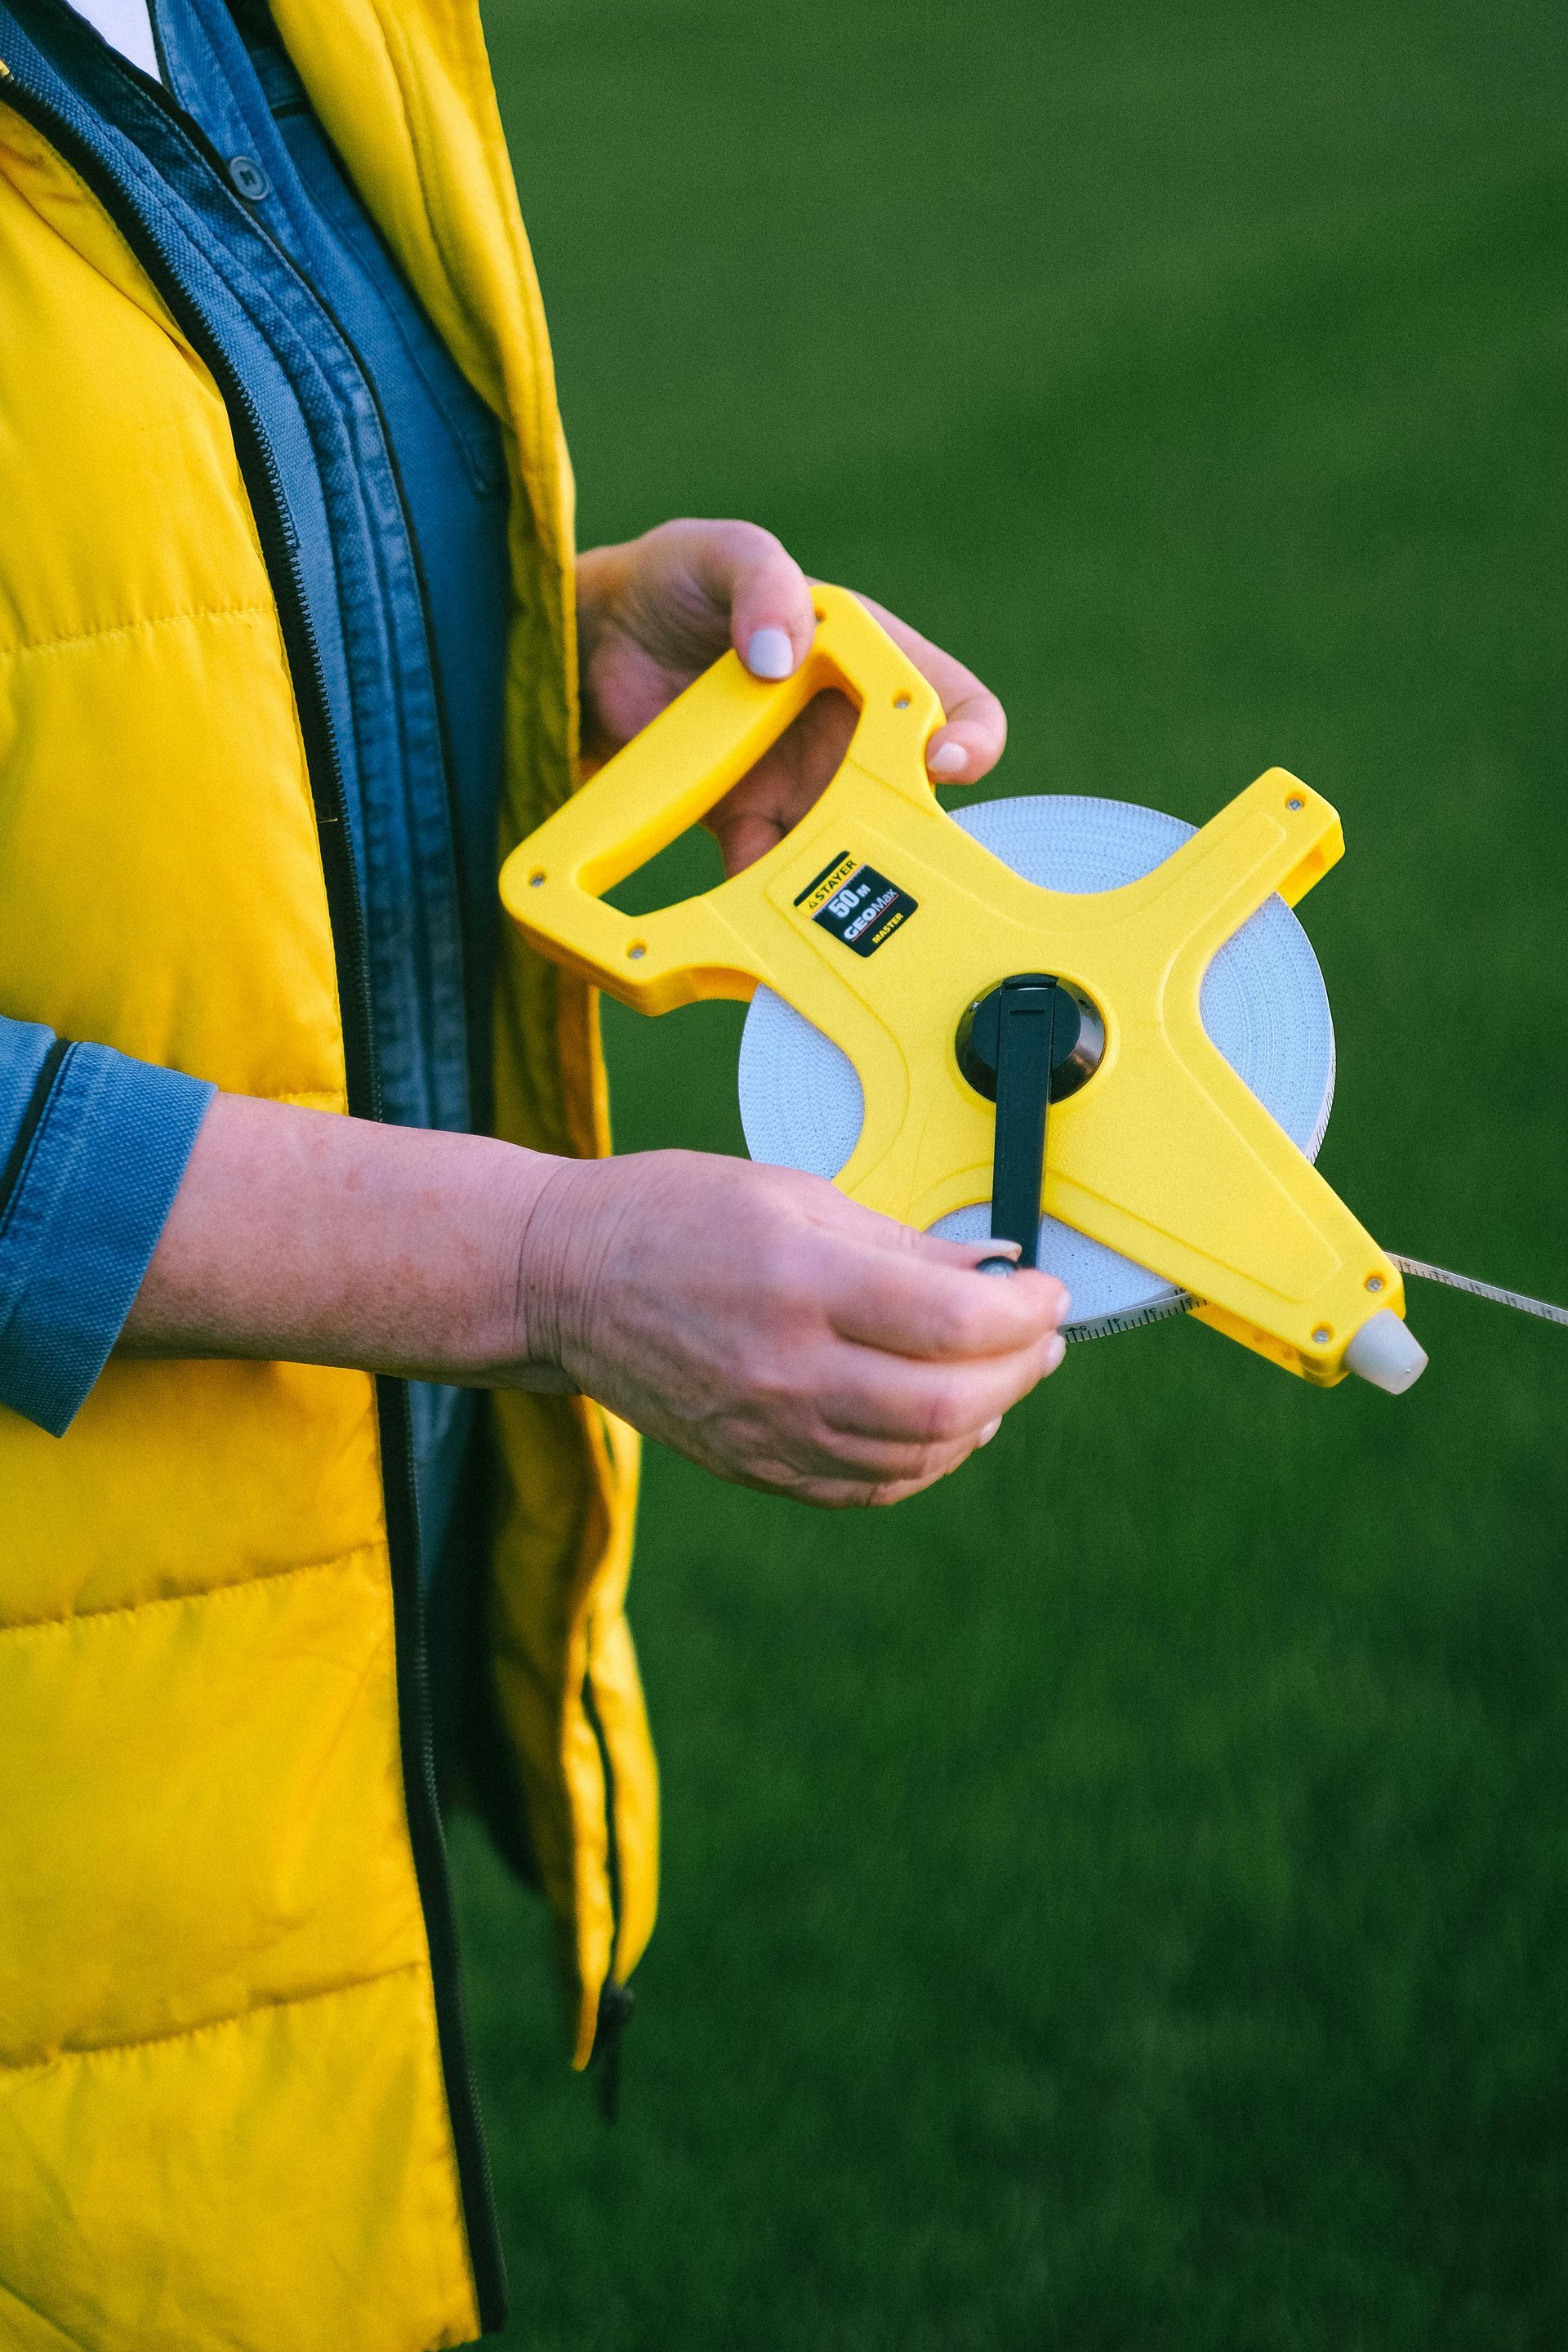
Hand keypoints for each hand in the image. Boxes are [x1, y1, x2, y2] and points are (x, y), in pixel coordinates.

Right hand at [123, 1100, 1067, 1508]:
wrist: (563, 1280)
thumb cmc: (671, 1216)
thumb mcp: (795, 1195)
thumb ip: (903, 1245)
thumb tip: (1000, 1272)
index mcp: (796, 1282)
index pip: (950, 1322)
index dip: (1023, 1314)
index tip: (1047, 1292)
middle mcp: (782, 1367)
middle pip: (945, 1406)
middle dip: (1018, 1372)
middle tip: (1041, 1338)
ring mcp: (764, 1428)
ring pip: (914, 1458)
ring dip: (981, 1422)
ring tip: (1000, 1377)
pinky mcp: (751, 1464)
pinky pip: (864, 1487)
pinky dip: (923, 1463)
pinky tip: (942, 1427)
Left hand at [576, 519, 1007, 875]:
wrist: (594, 642)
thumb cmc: (674, 581)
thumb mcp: (720, 551)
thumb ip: (761, 580)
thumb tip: (781, 657)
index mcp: (865, 659)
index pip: (951, 701)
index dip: (969, 737)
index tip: (942, 763)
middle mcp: (845, 729)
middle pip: (907, 795)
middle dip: (907, 833)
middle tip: (885, 854)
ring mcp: (798, 782)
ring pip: (844, 846)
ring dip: (838, 877)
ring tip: (820, 900)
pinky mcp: (746, 820)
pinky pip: (767, 871)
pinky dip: (764, 903)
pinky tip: (750, 916)